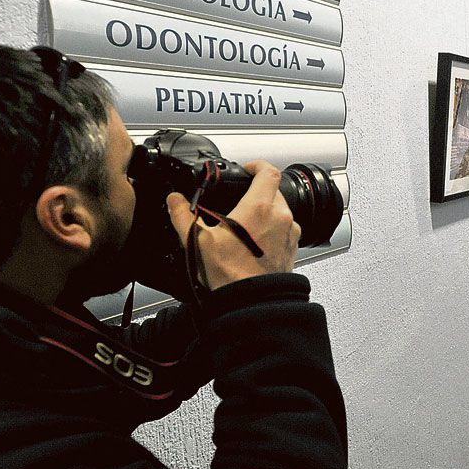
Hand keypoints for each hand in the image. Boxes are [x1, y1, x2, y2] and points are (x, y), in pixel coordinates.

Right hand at [166, 160, 300, 290]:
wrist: (252, 303)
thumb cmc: (231, 274)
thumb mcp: (198, 242)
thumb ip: (183, 216)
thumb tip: (175, 201)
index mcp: (259, 208)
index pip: (268, 171)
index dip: (257, 165)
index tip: (248, 168)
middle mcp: (280, 217)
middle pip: (274, 190)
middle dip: (258, 190)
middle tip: (241, 199)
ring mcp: (290, 233)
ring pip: (281, 210)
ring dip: (266, 211)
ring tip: (245, 224)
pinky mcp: (292, 248)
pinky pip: (285, 229)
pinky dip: (273, 229)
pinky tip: (255, 242)